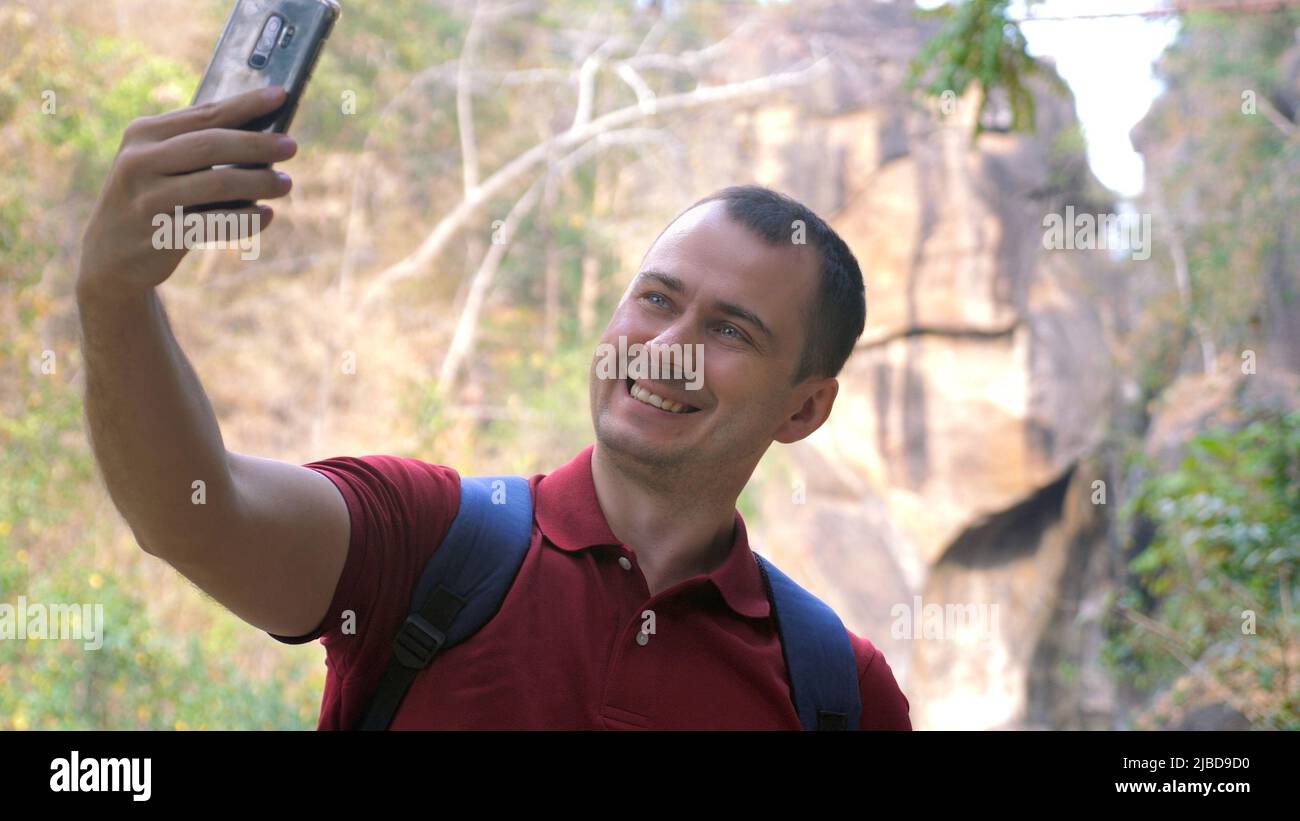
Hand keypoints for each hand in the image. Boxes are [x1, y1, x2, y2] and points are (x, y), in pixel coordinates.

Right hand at [78, 86, 298, 294]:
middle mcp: (139, 162)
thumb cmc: (152, 198)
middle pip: (211, 145)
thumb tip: (264, 132)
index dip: (245, 104)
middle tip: (291, 146)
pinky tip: (267, 214)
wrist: (110, 254)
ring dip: (259, 183)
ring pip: (216, 184)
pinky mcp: (158, 235)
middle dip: (257, 144)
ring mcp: (146, 199)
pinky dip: (246, 219)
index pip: (203, 113)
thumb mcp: (160, 164)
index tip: (281, 94)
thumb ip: (198, 146)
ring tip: (285, 183)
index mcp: (143, 134)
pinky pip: (214, 223)